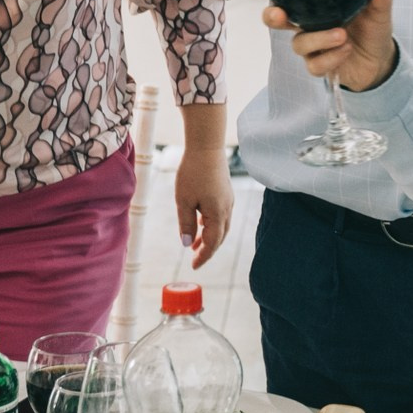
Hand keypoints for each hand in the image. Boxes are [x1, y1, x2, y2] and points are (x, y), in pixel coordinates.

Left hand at [172, 144, 234, 268]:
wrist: (206, 146)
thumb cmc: (193, 172)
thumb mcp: (183, 201)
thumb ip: (186, 224)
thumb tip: (187, 244)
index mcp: (217, 214)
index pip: (212, 243)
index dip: (203, 256)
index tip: (194, 266)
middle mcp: (227, 209)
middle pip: (220, 237)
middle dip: (208, 249)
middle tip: (195, 258)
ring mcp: (228, 200)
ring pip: (222, 226)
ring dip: (210, 237)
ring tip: (195, 243)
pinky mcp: (226, 192)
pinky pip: (221, 215)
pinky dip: (212, 224)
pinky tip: (201, 222)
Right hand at [263, 0, 397, 92]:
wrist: (380, 61)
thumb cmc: (372, 29)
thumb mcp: (378, 11)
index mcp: (316, 4)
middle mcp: (307, 23)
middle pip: (276, 18)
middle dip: (273, 16)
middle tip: (281, 15)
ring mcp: (311, 46)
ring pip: (299, 43)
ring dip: (319, 38)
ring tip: (342, 35)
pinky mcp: (318, 65)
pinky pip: (314, 64)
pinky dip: (331, 57)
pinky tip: (346, 50)